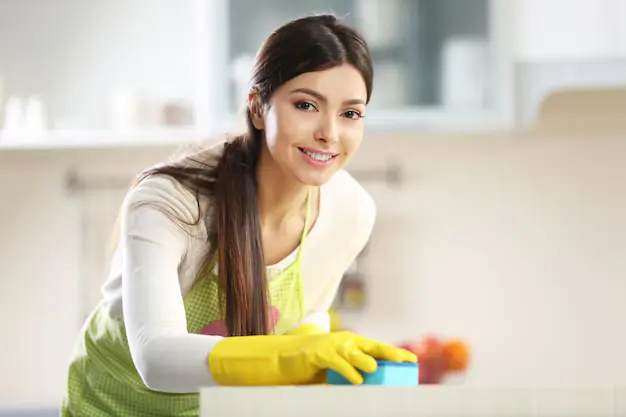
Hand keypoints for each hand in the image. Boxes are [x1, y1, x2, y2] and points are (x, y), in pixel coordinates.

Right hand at [209, 330, 416, 385]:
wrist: (284, 360)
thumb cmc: (312, 367)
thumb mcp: (336, 372)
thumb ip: (352, 374)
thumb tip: (373, 385)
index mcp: (350, 344)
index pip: (377, 348)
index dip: (394, 353)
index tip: (412, 360)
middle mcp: (344, 341)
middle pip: (371, 346)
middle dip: (388, 353)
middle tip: (404, 361)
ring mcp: (331, 345)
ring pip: (353, 352)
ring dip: (365, 361)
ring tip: (377, 371)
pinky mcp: (318, 353)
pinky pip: (336, 363)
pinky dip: (347, 371)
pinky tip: (357, 380)